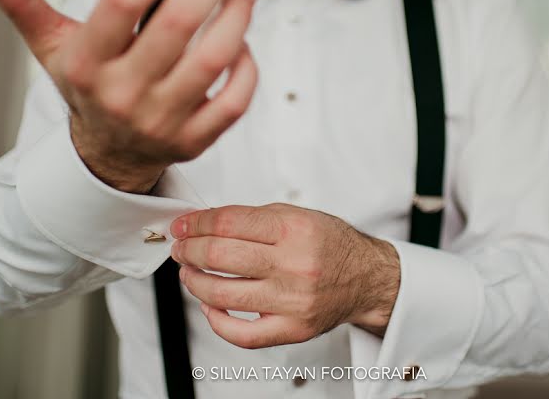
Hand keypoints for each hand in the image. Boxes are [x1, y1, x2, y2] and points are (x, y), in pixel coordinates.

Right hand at [0, 0, 258, 192]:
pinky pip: (234, 102)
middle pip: (178, 27)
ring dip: (238, 16)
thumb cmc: (86, 82)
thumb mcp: (50, 45)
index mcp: (86, 63)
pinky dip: (247, 68)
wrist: (107, 156)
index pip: (124, 2)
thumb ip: (21, 0)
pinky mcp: (193, 141)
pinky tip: (245, 41)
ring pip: (214, 60)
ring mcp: (160, 122)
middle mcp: (122, 94)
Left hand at [169, 203, 400, 347]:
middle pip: (220, 256)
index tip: (183, 226)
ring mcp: (292, 300)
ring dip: (194, 282)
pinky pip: (243, 334)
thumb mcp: (297, 215)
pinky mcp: (293, 328)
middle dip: (189, 250)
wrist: (366, 278)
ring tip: (189, 274)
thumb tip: (205, 224)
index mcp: (294, 229)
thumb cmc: (331, 245)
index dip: (196, 223)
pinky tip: (211, 307)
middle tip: (182, 248)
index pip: (229, 223)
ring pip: (224, 294)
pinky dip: (218, 321)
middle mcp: (294, 264)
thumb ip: (253, 219)